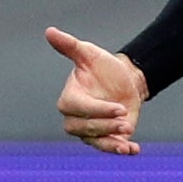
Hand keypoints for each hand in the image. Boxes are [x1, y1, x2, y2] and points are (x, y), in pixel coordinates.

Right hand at [47, 26, 147, 154]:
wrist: (125, 80)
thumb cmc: (102, 66)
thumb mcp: (88, 54)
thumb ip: (69, 46)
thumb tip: (49, 31)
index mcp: (69, 98)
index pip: (77, 109)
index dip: (97, 111)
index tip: (120, 108)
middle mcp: (76, 118)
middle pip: (84, 129)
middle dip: (106, 127)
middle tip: (126, 122)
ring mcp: (90, 131)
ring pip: (96, 141)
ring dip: (112, 142)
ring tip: (129, 135)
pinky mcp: (106, 138)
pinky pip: (109, 148)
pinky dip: (121, 150)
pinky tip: (133, 149)